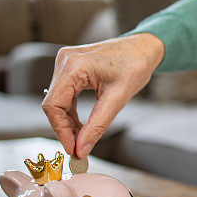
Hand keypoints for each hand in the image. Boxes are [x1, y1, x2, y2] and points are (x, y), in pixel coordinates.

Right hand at [42, 33, 163, 159]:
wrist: (143, 48)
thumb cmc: (135, 65)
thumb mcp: (118, 98)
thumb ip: (98, 125)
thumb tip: (82, 148)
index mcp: (74, 65)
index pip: (53, 105)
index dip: (60, 130)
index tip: (72, 149)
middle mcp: (64, 61)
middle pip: (53, 103)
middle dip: (64, 128)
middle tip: (78, 149)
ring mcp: (65, 63)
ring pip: (57, 100)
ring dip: (67, 122)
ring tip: (82, 139)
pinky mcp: (70, 67)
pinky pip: (64, 94)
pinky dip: (71, 111)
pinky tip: (81, 125)